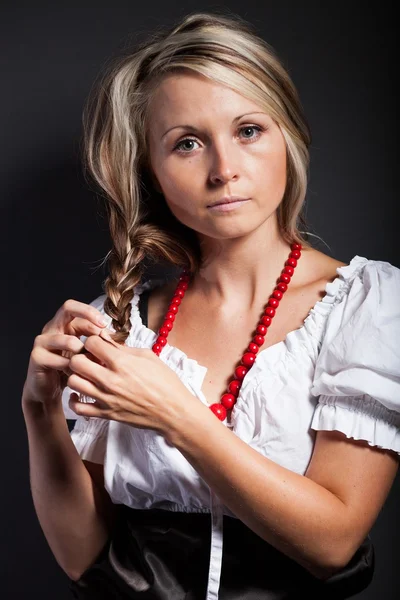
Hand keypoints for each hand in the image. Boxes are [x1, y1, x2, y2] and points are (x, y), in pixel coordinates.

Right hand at [22, 299, 107, 408]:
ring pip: (67, 339)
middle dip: (88, 313)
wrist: (47, 389)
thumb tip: (117, 337)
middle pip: (68, 307)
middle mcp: (52, 328)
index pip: (79, 310)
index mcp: (64, 324)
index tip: (106, 325)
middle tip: (102, 325)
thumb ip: (98, 343)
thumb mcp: (86, 353)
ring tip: (88, 363)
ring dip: (82, 352)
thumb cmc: (69, 368)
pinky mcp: (37, 357)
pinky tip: (75, 374)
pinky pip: (59, 360)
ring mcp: (43, 341)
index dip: (94, 315)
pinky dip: (71, 368)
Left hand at [67, 329, 198, 436]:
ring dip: (78, 375)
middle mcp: (110, 380)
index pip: (91, 343)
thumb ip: (124, 348)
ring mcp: (106, 399)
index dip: (93, 340)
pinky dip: (75, 400)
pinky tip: (83, 393)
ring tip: (88, 375)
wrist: (173, 411)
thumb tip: (106, 339)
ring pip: (73, 382)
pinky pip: (78, 409)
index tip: (98, 345)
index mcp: (122, 363)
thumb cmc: (165, 382)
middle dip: (81, 356)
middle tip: (90, 358)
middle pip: (76, 362)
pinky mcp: (105, 414)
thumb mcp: (148, 356)